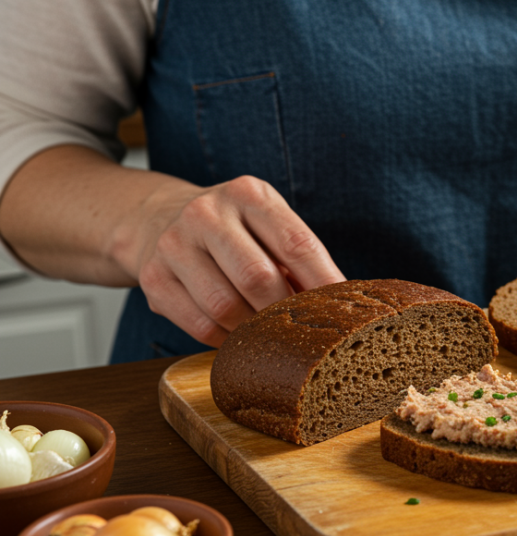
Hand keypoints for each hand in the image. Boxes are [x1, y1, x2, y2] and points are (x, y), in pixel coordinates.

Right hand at [123, 176, 344, 345]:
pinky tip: (237, 337)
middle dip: (284, 312)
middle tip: (301, 330)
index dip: (324, 283)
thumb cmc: (233, 230)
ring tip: (268, 334)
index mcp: (249, 195)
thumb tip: (339, 303)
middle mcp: (207, 213)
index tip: (342, 311)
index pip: (296, 244)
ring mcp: (175, 244)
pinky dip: (226, 340)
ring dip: (253, 330)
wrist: (157, 219)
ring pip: (225, 306)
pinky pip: (199, 324)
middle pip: (258, 279)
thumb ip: (298, 258)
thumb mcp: (266, 224)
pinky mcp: (153, 278)